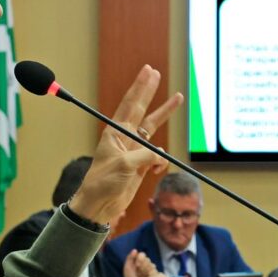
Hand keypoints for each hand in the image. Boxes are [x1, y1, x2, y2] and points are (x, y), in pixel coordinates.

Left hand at [70, 66, 182, 224]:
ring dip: (165, 115)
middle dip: (149, 91)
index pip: (130, 104)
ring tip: (178, 98)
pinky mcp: (141, 165)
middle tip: (155, 73)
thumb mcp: (125, 166)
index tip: (148, 71)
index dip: (140, 88)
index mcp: (115, 133)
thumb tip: (160, 155)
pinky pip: (157, 157)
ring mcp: (134, 151)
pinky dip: (160, 163)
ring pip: (154, 129)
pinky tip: (154, 172)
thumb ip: (146, 155)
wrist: (99, 205)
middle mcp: (125, 138)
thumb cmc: (103, 183)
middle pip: (142, 109)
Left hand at [123, 249, 154, 276]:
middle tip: (139, 268)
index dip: (139, 257)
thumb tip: (135, 249)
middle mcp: (140, 267)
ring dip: (145, 266)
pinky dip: (150, 269)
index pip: (138, 256)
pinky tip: (148, 274)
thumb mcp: (127, 269)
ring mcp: (147, 270)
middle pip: (144, 257)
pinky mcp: (153, 273)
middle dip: (142, 262)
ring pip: (149, 261)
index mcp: (134, 265)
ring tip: (143, 273)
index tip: (137, 263)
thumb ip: (130, 258)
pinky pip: (153, 266)